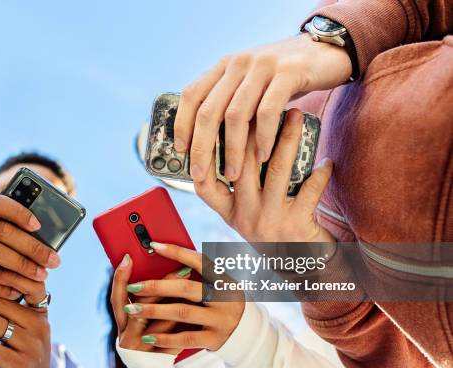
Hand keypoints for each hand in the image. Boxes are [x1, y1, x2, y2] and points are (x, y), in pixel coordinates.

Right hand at [111, 254, 190, 354]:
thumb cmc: (153, 338)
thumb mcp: (147, 318)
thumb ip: (152, 298)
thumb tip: (167, 266)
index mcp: (122, 321)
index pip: (116, 296)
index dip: (120, 277)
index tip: (128, 257)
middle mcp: (126, 334)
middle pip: (138, 307)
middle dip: (158, 286)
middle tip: (180, 268)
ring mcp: (139, 348)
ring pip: (157, 323)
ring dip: (175, 303)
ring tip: (191, 285)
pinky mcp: (156, 357)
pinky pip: (172, 339)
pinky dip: (184, 324)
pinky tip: (198, 311)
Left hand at [122, 243, 243, 350]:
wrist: (246, 333)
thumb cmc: (221, 301)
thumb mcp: (218, 284)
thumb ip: (198, 274)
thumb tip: (165, 254)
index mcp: (224, 279)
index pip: (199, 261)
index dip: (177, 252)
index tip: (154, 245)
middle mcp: (224, 298)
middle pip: (186, 288)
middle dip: (156, 286)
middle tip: (133, 286)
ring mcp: (220, 319)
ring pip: (182, 313)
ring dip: (154, 310)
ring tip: (133, 309)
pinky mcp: (214, 339)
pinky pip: (185, 338)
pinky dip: (165, 337)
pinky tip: (148, 336)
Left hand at [174, 33, 350, 180]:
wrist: (328, 51)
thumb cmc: (286, 78)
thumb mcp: (252, 83)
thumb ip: (232, 101)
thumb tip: (206, 140)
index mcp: (224, 66)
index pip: (192, 95)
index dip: (182, 124)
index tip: (181, 150)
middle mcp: (239, 63)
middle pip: (209, 110)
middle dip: (202, 147)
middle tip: (200, 173)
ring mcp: (262, 66)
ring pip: (236, 115)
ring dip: (232, 150)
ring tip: (234, 174)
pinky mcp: (288, 73)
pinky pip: (267, 112)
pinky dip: (263, 138)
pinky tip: (263, 157)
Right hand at [193, 108, 334, 242]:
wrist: (301, 268)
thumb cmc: (274, 231)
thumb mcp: (247, 215)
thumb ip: (239, 188)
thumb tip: (239, 138)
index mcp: (229, 212)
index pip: (203, 184)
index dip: (205, 154)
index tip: (214, 123)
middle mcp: (244, 216)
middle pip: (242, 165)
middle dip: (253, 128)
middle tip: (263, 99)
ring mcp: (269, 220)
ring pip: (276, 170)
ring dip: (288, 138)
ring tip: (297, 114)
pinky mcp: (296, 225)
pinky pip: (310, 191)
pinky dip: (320, 173)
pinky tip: (327, 160)